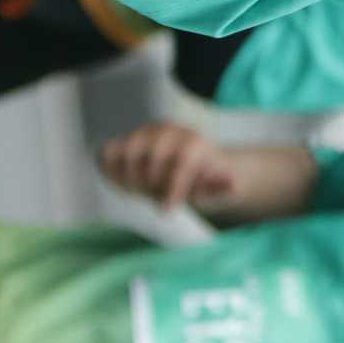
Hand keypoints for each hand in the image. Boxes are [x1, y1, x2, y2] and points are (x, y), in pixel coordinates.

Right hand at [97, 120, 238, 212]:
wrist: (191, 166)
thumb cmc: (204, 181)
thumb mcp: (217, 190)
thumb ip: (222, 189)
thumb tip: (233, 185)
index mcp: (194, 142)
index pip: (180, 163)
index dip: (173, 188)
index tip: (168, 210)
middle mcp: (169, 131)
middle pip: (151, 157)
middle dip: (153, 184)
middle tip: (157, 198)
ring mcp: (145, 133)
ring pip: (128, 150)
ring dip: (130, 177)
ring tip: (140, 192)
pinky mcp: (127, 140)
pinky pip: (110, 152)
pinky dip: (111, 169)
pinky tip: (122, 185)